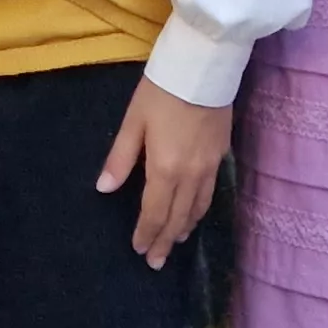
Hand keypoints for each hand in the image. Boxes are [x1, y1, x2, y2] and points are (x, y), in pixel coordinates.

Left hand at [97, 78, 230, 269]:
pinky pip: (210, 193)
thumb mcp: (134, 121)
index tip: (139, 250)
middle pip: (177, 218)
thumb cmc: (162, 90)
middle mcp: (190, 175)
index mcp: (165, 168)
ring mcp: (209, 166)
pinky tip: (195, 212)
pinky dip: (200, 210)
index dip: (146, 234)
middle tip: (157, 262)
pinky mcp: (222, 154)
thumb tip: (105, 188)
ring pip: (197, 208)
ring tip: (175, 242)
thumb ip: (120, 158)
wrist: (206, 66)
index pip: (154, 212)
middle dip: (166, 241)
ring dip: (184, 228)